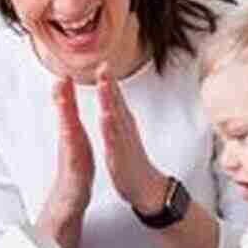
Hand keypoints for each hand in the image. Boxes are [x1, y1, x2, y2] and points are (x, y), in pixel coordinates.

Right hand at [52, 76, 94, 206]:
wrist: (69, 196)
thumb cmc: (74, 164)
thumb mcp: (73, 138)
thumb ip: (69, 117)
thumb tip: (65, 96)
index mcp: (72, 132)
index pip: (68, 108)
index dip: (66, 90)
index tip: (64, 71)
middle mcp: (68, 142)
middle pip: (64, 118)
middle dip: (63, 99)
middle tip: (60, 80)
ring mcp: (70, 157)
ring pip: (67, 137)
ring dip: (66, 120)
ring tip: (64, 103)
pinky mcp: (75, 173)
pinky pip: (75, 161)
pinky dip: (75, 152)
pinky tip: (74, 142)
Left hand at [96, 63, 166, 212]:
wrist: (146, 185)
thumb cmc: (132, 158)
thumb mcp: (124, 131)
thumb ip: (118, 113)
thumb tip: (113, 96)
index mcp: (124, 122)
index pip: (116, 97)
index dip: (109, 79)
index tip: (102, 62)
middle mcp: (125, 127)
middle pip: (116, 101)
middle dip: (109, 83)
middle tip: (103, 65)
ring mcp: (123, 140)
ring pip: (115, 116)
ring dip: (109, 100)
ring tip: (103, 85)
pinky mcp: (120, 155)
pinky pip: (114, 140)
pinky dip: (109, 128)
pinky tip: (105, 117)